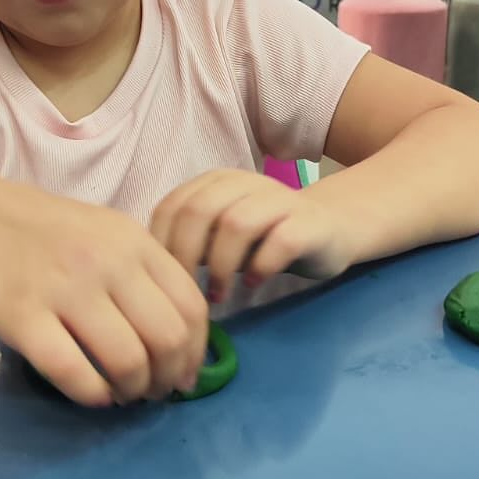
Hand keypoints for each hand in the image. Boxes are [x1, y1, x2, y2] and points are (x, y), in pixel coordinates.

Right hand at [0, 171, 208, 407]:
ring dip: (132, 391)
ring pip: (128, 361)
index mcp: (132, 241)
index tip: (185, 374)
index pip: (191, 306)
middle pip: (168, 339)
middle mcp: (106, 262)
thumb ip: (139, 271)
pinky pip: (75, 373)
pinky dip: (92, 395)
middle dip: (168, 378)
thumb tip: (177, 337)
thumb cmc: (33, 230)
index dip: (197, 351)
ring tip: (121, 393)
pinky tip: (90, 394)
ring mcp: (64, 289)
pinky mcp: (23, 318)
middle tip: (153, 391)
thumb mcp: (99, 232)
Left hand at [150, 169, 354, 301]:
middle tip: (187, 293)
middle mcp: (244, 183)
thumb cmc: (264, 238)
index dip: (160, 246)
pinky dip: (261, 267)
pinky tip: (253, 285)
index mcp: (215, 182)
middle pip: (199, 211)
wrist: (331, 227)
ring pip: (237, 224)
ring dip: (222, 266)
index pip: (172, 206)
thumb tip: (147, 273)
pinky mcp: (308, 223)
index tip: (160, 282)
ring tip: (219, 295)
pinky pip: (280, 241)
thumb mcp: (219, 235)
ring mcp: (279, 199)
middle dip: (187, 256)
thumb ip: (189, 242)